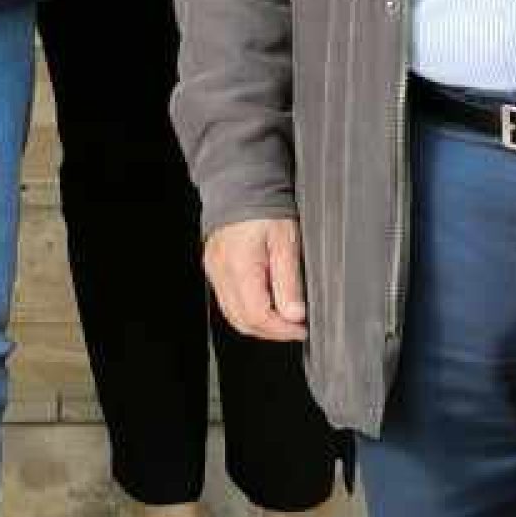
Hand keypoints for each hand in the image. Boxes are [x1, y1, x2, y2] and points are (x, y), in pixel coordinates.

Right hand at [204, 217, 309, 342]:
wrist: (241, 184)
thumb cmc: (265, 208)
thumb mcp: (286, 242)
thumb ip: (289, 281)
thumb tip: (294, 315)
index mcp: (240, 268)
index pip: (257, 316)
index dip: (281, 330)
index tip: (301, 329)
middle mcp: (222, 273)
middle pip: (242, 321)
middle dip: (271, 332)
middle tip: (294, 328)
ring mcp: (214, 272)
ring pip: (233, 315)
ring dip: (258, 323)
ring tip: (282, 319)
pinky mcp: (214, 268)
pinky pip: (227, 300)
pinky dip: (246, 309)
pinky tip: (265, 303)